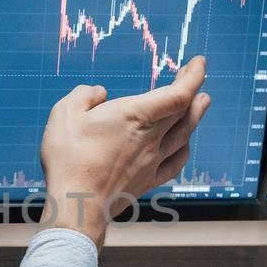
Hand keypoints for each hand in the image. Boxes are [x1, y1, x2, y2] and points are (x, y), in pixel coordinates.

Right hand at [38, 57, 211, 245]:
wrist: (76, 205)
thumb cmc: (69, 160)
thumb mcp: (64, 113)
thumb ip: (84, 95)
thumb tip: (99, 93)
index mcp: (135, 116)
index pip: (179, 93)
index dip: (194, 75)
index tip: (198, 62)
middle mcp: (150, 137)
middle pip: (185, 111)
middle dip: (193, 89)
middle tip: (193, 75)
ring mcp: (152, 161)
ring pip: (185, 134)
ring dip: (196, 115)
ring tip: (202, 102)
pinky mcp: (148, 181)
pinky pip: (176, 162)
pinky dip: (185, 148)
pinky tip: (184, 145)